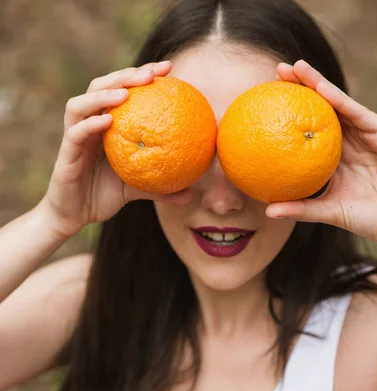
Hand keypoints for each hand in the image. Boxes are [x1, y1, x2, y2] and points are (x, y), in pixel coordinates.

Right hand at [40, 61, 190, 239]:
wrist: (73, 217)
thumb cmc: (103, 197)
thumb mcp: (136, 189)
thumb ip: (160, 187)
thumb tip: (192, 194)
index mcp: (104, 127)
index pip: (121, 91)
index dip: (142, 75)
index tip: (168, 69)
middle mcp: (88, 126)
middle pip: (101, 88)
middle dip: (125, 75)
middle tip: (151, 74)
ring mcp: (74, 138)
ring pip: (80, 104)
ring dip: (102, 94)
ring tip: (126, 91)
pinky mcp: (65, 155)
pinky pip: (75, 134)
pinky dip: (90, 124)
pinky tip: (108, 119)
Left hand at [266, 60, 376, 250]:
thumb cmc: (369, 219)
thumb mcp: (329, 211)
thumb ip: (301, 208)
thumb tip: (267, 210)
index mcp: (334, 157)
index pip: (308, 130)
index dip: (290, 114)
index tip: (266, 103)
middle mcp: (349, 142)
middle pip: (321, 109)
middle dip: (300, 88)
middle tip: (276, 72)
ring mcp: (366, 135)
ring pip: (338, 104)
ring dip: (316, 83)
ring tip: (294, 68)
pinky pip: (357, 113)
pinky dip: (338, 99)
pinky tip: (319, 87)